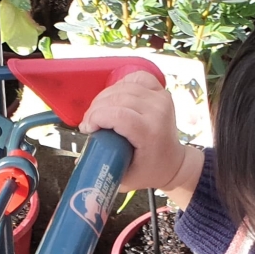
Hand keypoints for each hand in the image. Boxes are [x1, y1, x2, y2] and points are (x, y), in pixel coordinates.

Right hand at [79, 72, 204, 205]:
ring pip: (123, 87)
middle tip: (89, 123)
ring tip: (98, 113)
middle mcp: (158, 111)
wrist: (173, 163)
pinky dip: (121, 84)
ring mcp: (161, 99)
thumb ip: (102, 164)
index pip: (118, 115)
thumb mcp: (124, 176)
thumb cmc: (148, 171)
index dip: (96, 117)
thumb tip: (81, 152)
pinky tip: (114, 97)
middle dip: (96, 109)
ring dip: (104, 97)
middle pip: (117, 98)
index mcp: (150, 133)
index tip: (87, 129)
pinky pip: (136, 77)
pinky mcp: (161, 92)